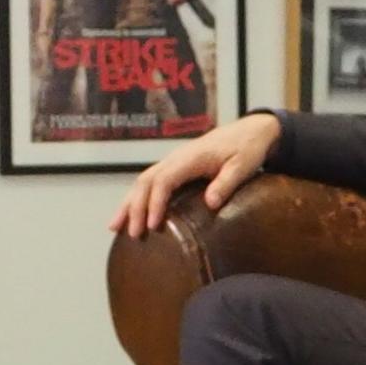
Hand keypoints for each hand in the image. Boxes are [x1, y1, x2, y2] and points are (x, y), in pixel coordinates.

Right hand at [109, 110, 280, 238]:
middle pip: (145, 181)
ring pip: (142, 181)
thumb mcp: (243, 166)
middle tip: (131, 233)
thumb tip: (210, 203)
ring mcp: (173, 162)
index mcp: (190, 158)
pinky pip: (150, 182)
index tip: (152, 225)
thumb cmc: (247, 148)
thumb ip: (226, 183)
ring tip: (115, 227)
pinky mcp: (175, 167)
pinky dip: (136, 198)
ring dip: (128, 203)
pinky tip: (131, 214)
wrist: (250, 130)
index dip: (155, 203)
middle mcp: (176, 158)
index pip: (164, 180)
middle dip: (134, 207)